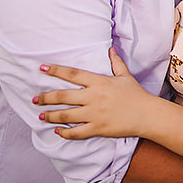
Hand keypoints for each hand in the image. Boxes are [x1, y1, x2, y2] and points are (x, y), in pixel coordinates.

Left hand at [33, 48, 154, 139]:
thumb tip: (110, 49)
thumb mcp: (125, 76)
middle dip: (46, 98)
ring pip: (65, 116)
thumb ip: (115, 63)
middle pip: (63, 96)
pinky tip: (57, 131)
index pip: (73, 74)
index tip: (42, 68)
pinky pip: (76, 132)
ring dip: (50, 116)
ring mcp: (95, 114)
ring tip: (41, 116)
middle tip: (35, 99)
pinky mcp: (97, 128)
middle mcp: (94, 97)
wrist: (147, 114)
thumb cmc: (136, 94)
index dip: (56, 71)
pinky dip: (64, 133)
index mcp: (99, 82)